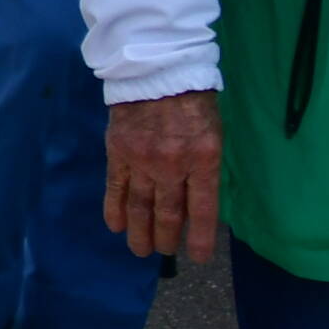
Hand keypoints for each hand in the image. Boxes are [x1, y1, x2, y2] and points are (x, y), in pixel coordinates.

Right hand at [106, 89, 222, 259]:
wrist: (157, 71)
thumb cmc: (194, 103)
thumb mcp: (213, 136)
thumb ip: (204, 169)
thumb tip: (195, 202)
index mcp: (203, 160)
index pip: (202, 210)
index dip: (200, 237)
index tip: (198, 257)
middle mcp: (172, 165)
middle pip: (168, 212)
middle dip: (166, 237)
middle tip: (163, 252)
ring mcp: (142, 160)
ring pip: (140, 205)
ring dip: (140, 231)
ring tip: (140, 250)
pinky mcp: (118, 152)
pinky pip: (116, 186)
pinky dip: (115, 209)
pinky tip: (116, 226)